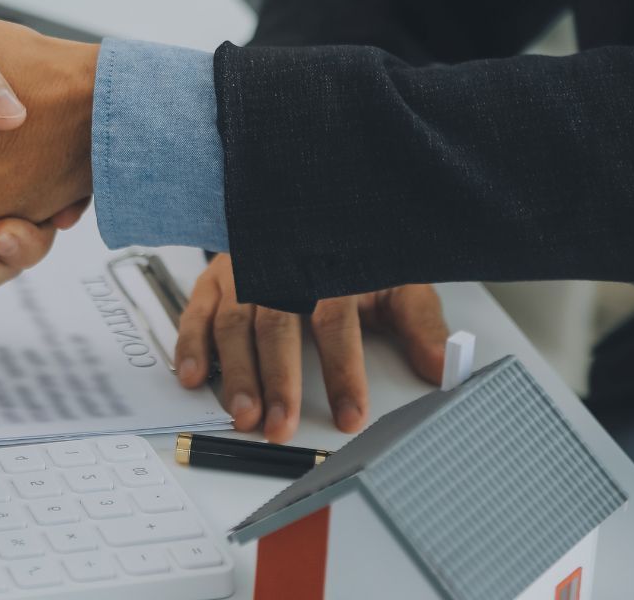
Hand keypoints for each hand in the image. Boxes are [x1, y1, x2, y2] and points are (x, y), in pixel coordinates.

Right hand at [176, 253, 448, 442]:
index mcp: (331, 268)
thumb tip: (442, 368)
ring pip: (234, 322)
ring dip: (235, 371)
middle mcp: (281, 266)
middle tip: (279, 425)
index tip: (350, 415)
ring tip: (242, 414)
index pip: (336, 323)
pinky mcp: (215, 278)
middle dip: (277, 380)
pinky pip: (196, 311)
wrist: (314, 208)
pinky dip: (190, 343)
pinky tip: (193, 375)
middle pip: (277, 325)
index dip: (342, 372)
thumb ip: (419, 325)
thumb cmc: (354, 256)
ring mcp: (244, 270)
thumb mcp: (397, 281)